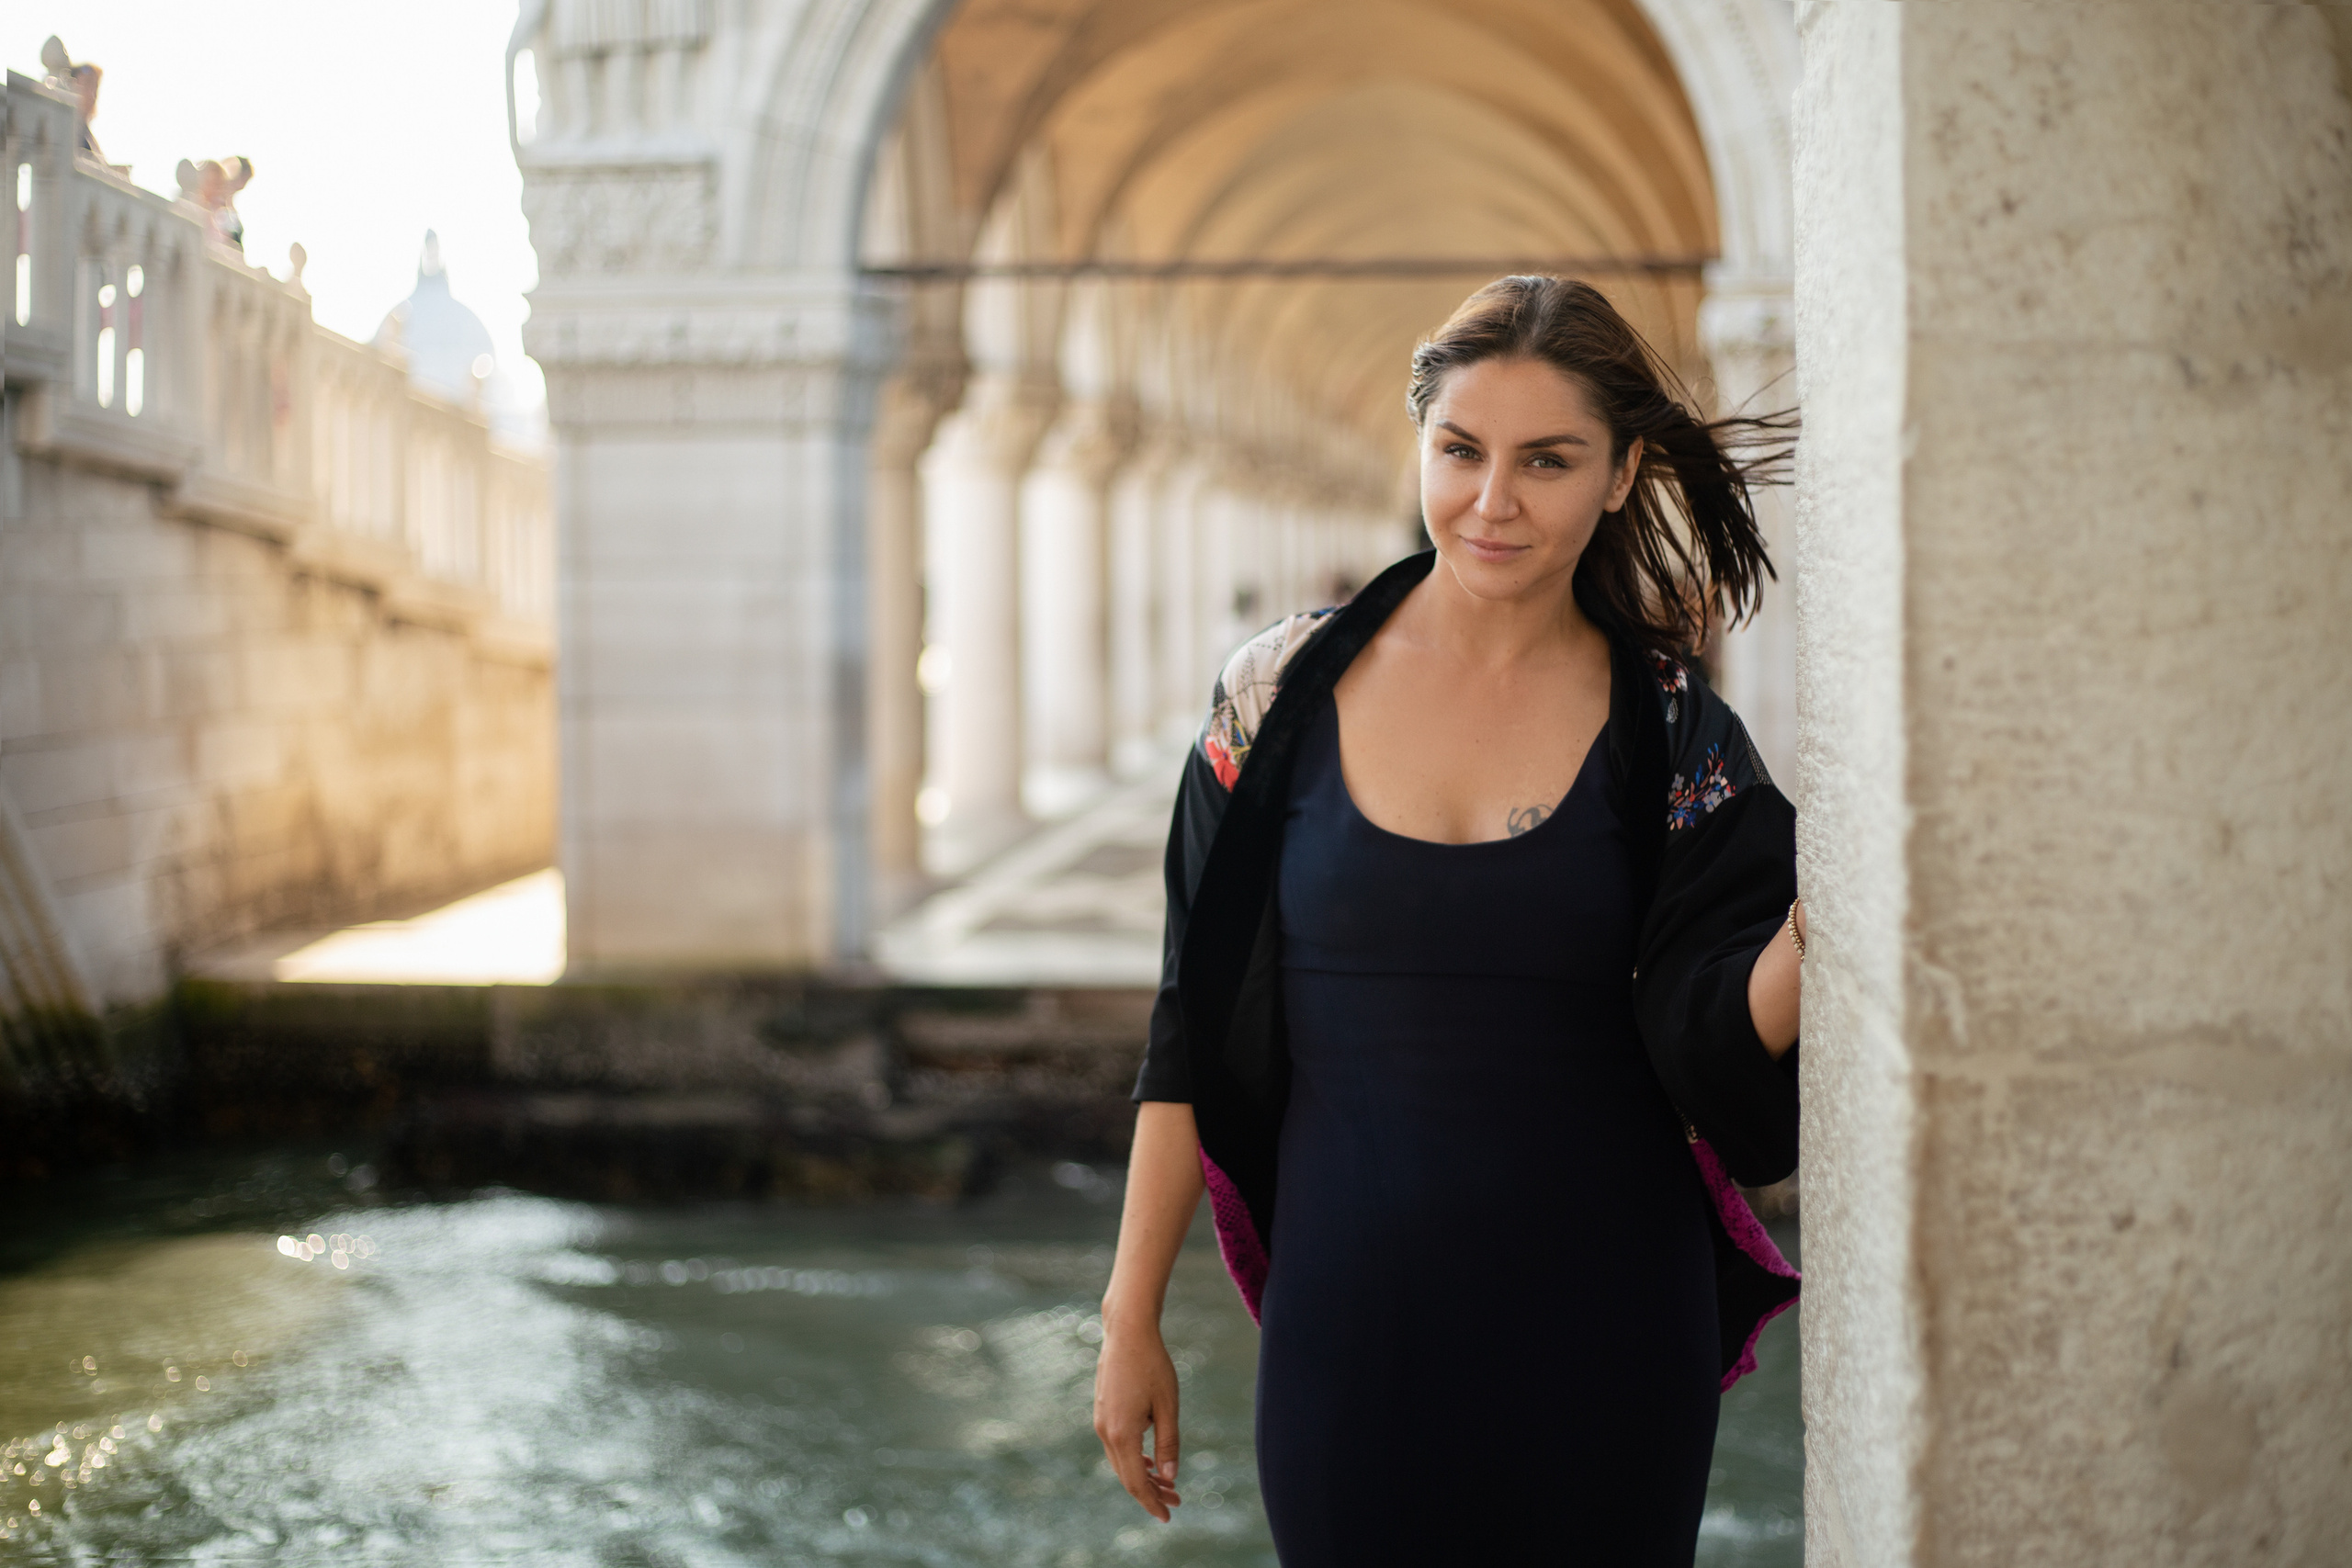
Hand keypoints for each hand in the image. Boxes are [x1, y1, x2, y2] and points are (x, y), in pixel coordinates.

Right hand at [1093, 1320, 1181, 1520]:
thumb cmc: (1152, 1365)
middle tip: (1177, 1501)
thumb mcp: (1168, 1406)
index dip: (1152, 1502)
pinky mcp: (1102, 1412)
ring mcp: (1101, 1421)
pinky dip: (1134, 1459)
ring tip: (1168, 1484)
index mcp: (1122, 1434)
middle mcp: (1105, 1432)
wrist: (1127, 1332)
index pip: (1136, 1482)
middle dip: (1151, 1492)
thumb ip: (1168, 1443)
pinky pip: (1117, 1446)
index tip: (1168, 1516)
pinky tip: (1151, 1462)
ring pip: (1121, 1462)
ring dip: (1143, 1475)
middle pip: (1127, 1475)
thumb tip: (1169, 1477)